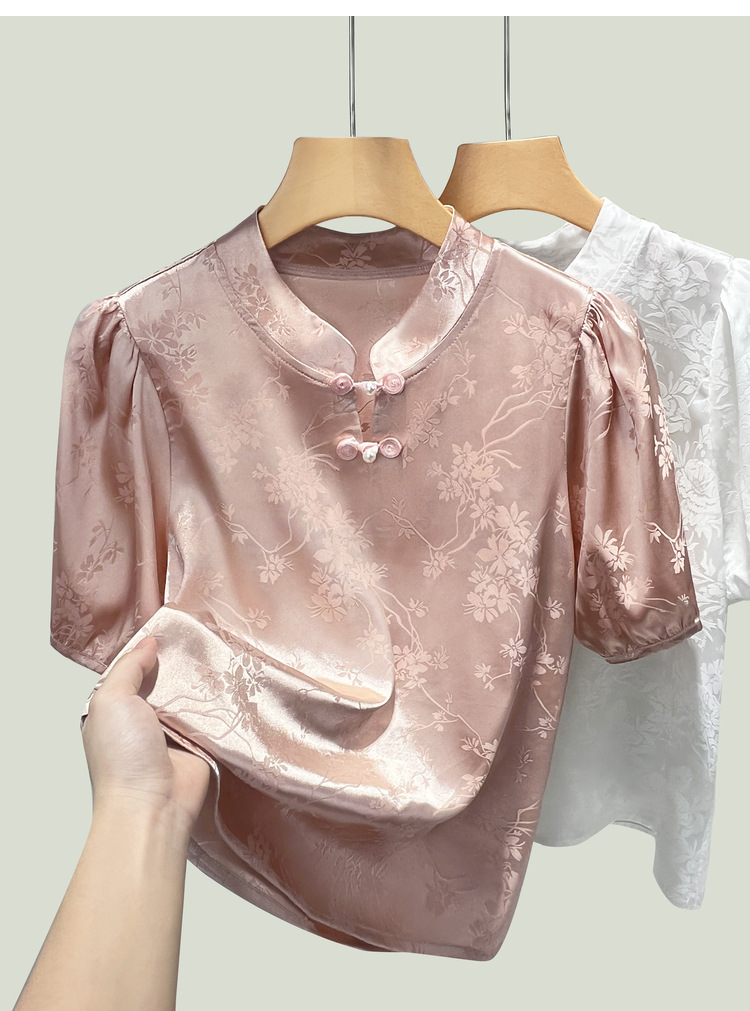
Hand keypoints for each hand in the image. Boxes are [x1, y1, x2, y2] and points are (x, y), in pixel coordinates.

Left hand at [82, 636, 210, 831]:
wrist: (153, 806)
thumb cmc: (123, 756)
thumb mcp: (111, 700)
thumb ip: (128, 667)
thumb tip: (149, 642)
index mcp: (116, 708)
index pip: (133, 668)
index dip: (149, 648)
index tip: (171, 624)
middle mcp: (144, 717)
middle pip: (166, 677)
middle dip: (181, 659)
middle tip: (203, 630)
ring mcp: (175, 729)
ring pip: (192, 692)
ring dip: (204, 678)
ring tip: (222, 646)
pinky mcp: (202, 740)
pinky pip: (214, 712)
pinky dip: (221, 699)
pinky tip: (234, 675)